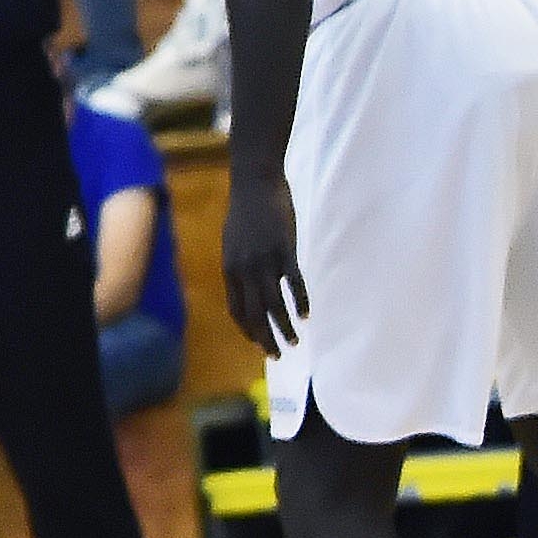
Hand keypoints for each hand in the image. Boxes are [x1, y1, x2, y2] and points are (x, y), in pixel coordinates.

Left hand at [225, 181, 307, 356]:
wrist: (255, 182)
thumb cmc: (247, 213)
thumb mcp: (234, 243)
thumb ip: (239, 266)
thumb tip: (247, 287)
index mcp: (230, 268)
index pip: (236, 309)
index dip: (248, 330)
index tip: (260, 343)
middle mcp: (244, 268)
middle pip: (254, 312)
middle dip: (265, 337)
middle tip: (277, 355)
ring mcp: (264, 260)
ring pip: (273, 303)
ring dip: (284, 327)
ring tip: (295, 342)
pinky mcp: (285, 250)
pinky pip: (294, 282)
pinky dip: (300, 301)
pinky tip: (306, 315)